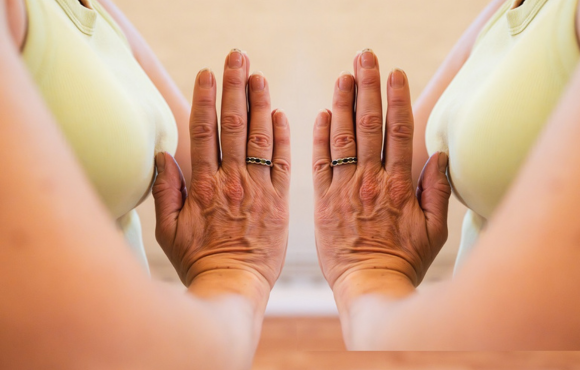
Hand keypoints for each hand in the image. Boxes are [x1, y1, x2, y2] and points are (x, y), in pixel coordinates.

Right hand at [152, 50, 289, 295]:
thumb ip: (165, 192)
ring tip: (259, 76)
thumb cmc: (198, 261)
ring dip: (260, 103)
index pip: (204, 132)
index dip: (205, 99)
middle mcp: (232, 181)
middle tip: (237, 57)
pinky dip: (282, 138)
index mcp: (204, 185)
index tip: (206, 73)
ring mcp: (259, 189)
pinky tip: (280, 114)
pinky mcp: (280, 202)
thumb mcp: (168, 231)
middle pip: (233, 125)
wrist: (234, 287)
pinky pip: (282, 164)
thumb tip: (162, 156)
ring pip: (260, 138)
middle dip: (234, 87)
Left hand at [312, 49, 450, 293]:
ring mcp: (344, 190)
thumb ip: (437, 191)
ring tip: (343, 75)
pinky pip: (319, 164)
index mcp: (399, 185)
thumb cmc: (404, 261)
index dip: (396, 99)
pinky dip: (319, 137)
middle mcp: (370, 181)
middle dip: (367, 87)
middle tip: (365, 58)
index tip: (395, 73)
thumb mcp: (435, 231)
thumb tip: (438, 155)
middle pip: (369, 125)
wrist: (368, 287)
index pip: (398, 131)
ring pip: (342, 138)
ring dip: (342, 103)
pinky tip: (322, 114)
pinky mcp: (322, 202)